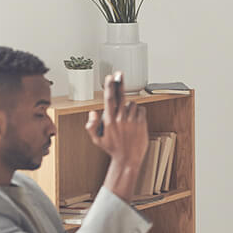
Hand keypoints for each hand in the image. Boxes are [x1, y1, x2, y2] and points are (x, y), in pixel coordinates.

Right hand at [87, 73, 148, 200]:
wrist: (128, 159)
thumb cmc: (113, 149)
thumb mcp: (97, 140)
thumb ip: (91, 126)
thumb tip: (93, 112)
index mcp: (109, 121)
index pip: (109, 99)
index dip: (109, 87)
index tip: (110, 77)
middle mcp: (121, 119)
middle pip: (120, 96)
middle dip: (119, 83)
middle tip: (119, 73)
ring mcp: (132, 121)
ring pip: (131, 104)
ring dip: (128, 107)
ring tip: (126, 119)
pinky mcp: (142, 123)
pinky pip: (140, 110)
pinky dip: (138, 112)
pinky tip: (134, 120)